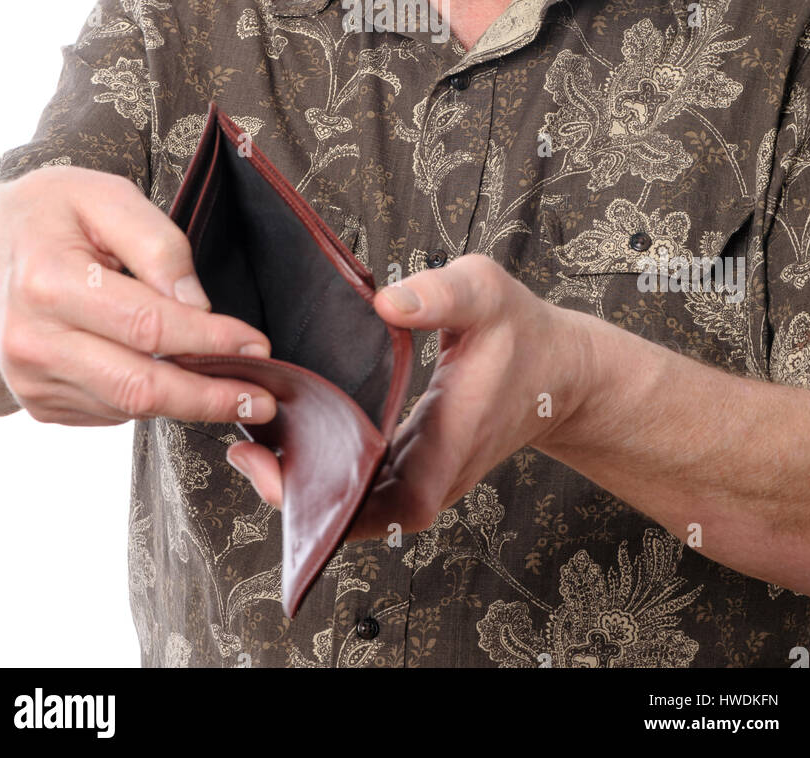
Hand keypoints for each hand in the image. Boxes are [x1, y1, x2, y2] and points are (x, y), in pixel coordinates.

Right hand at [0, 166, 276, 426]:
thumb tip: (199, 306)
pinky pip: (111, 411)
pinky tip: (180, 379)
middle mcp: (33, 340)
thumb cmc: (49, 214)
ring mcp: (32, 380)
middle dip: (210, 396)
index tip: (258, 344)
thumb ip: (158, 245)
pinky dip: (153, 400)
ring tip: (236, 387)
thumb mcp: (104, 196)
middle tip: (264, 394)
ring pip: (129, 406)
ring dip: (189, 402)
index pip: (147, 324)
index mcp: (48, 281)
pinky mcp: (39, 402)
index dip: (209, 339)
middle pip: (139, 385)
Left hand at [225, 253, 591, 537]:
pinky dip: (331, 469)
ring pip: (362, 503)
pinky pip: (368, 482)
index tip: (290, 474)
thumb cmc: (523, 331)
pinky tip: (293, 438)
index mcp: (451, 441)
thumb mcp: (485, 293)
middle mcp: (436, 470)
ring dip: (312, 484)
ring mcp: (427, 471)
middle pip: (364, 516)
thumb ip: (440, 294)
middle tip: (249, 455)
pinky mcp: (418, 460)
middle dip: (304, 497)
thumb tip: (388, 301)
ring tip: (255, 445)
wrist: (560, 368)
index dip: (343, 509)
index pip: (396, 506)